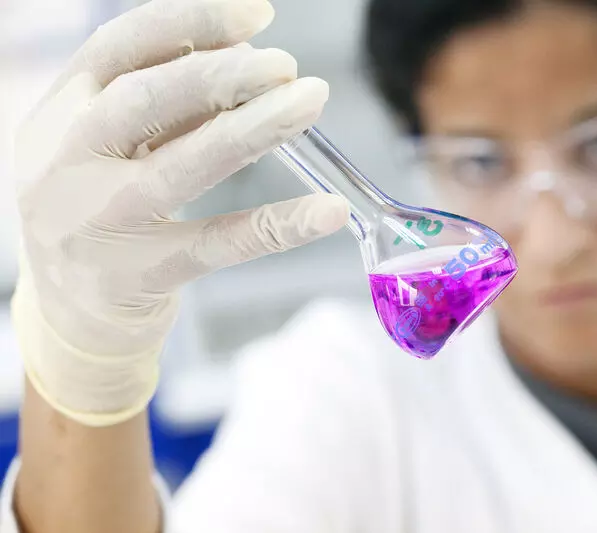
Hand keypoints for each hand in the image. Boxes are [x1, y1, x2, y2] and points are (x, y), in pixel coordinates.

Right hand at [11, 0, 348, 425]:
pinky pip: (221, 244)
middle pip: (146, 99)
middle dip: (222, 75)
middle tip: (287, 66)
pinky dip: (280, 224)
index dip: (190, 22)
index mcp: (60, 112)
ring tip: (309, 102)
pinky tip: (327, 211)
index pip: (120, 47)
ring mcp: (102, 222)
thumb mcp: (106, 146)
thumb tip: (238, 58)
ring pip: (184, 166)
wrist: (70, 311)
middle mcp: (69, 162)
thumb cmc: (97, 209)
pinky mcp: (142, 275)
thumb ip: (160, 106)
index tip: (257, 15)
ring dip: (255, 129)